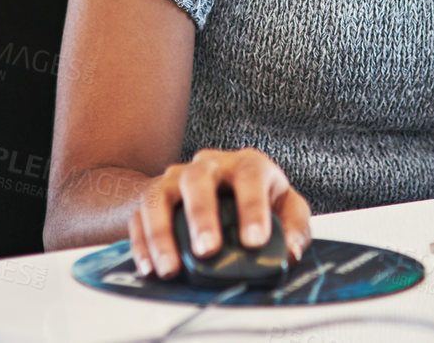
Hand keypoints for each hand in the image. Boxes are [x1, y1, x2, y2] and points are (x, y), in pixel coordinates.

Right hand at [128, 147, 312, 277]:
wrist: (213, 188)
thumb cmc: (253, 199)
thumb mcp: (283, 205)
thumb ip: (294, 226)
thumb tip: (292, 252)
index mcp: (246, 164)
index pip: (250, 176)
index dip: (252, 208)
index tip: (254, 241)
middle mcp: (208, 165)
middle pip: (199, 179)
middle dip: (202, 215)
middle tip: (207, 250)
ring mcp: (175, 179)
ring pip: (160, 196)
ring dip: (163, 234)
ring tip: (171, 268)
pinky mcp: (151, 197)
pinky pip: (139, 217)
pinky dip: (142, 244)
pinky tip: (150, 268)